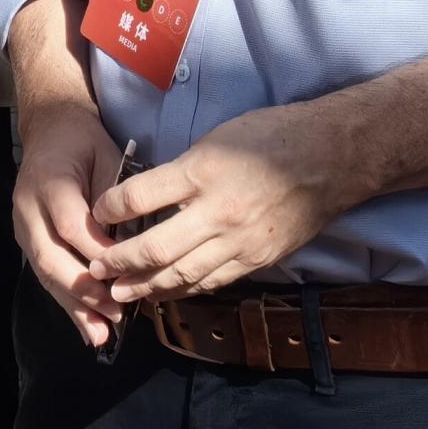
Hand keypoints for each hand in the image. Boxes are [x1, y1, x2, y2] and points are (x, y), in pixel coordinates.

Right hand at [11, 94, 123, 344]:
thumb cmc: (85, 141)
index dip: (98, 251)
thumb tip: (135, 246)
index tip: (128, 271)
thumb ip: (116, 200)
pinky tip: (89, 329)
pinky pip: (45, 276)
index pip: (70, 224)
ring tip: (103, 333)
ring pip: (45, 273)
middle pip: (51, 256)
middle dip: (86, 289)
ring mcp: (21, 226)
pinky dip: (68, 304)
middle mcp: (27, 206)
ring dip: (75, 305)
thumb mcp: (107, 157)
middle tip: (118, 312)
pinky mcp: (25, 241)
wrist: (50, 129)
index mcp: (49, 179)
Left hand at [89, 101, 356, 304]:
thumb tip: (147, 195)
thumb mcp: (218, 138)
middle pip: (156, 247)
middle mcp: (218, 211)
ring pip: (183, 274)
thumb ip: (182, 170)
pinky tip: (165, 292)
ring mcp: (240, 241)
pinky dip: (185, 289)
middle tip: (95, 270)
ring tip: (120, 293)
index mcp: (203, 171)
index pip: (141, 197)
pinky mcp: (258, 260)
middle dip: (120, 262)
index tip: (98, 213)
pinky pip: (213, 281)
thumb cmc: (273, 136)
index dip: (111, 209)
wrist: (331, 157)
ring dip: (146, 287)